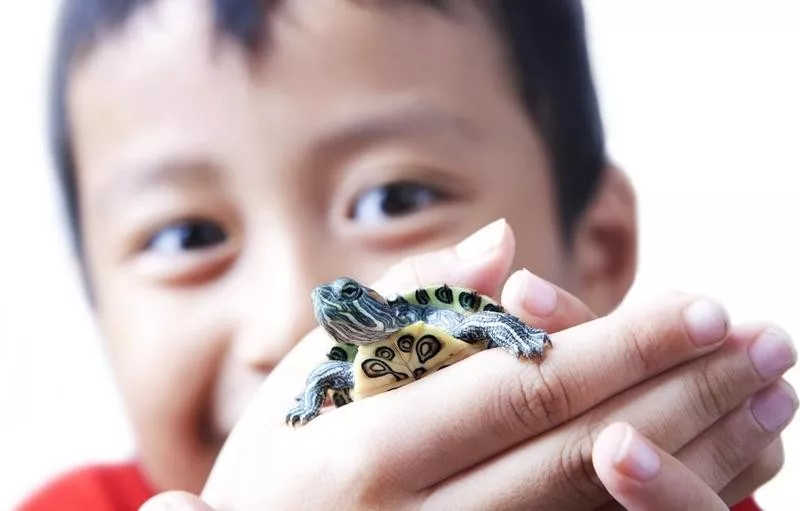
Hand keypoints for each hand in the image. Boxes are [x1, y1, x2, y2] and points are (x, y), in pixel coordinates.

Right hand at [140, 220, 796, 509]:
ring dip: (699, 457)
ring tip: (769, 402)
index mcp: (370, 452)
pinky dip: (659, 506)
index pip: (525, 388)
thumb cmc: (278, 464)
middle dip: (686, 394)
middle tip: (767, 346)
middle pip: (583, 451)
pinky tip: (714, 471)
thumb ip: (408, 302)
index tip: (705, 309)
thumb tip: (506, 244)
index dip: (624, 345)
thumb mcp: (315, 370)